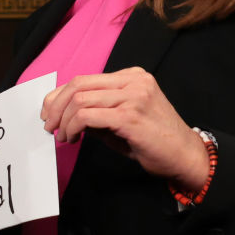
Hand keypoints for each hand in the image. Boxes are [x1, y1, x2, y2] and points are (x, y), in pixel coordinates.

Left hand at [41, 67, 209, 190]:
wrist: (186, 157)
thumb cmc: (154, 141)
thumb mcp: (121, 119)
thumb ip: (96, 110)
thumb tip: (62, 113)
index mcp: (131, 76)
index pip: (84, 79)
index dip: (59, 95)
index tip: (49, 113)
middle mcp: (133, 80)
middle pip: (78, 85)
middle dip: (56, 106)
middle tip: (50, 126)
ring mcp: (133, 96)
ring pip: (80, 100)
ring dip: (64, 120)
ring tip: (63, 136)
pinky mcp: (130, 116)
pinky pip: (88, 115)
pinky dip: (74, 127)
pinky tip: (73, 138)